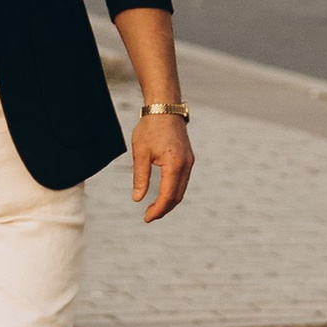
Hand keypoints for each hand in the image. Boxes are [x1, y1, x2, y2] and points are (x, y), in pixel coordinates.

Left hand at [130, 109, 191, 223]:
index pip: (168, 195)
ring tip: (154, 208)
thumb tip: (138, 198)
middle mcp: (186, 164)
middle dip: (164, 209)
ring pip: (181, 190)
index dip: (158, 210)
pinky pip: (182, 181)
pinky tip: (162, 194)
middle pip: (177, 196)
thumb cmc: (150, 127)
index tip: (146, 218)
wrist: (165, 108)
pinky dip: (173, 192)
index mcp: (174, 164)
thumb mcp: (141, 153)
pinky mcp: (188, 159)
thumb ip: (140, 177)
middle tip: (148, 216)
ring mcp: (189, 162)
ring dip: (169, 202)